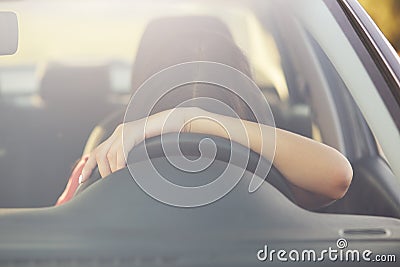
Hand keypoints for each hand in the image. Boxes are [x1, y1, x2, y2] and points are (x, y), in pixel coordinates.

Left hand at [80, 107, 199, 182]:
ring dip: (110, 170)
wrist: (177, 122)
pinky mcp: (134, 132)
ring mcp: (126, 131)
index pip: (98, 151)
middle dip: (97, 171)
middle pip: (99, 153)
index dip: (88, 166)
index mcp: (120, 135)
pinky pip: (121, 151)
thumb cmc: (164, 138)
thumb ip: (133, 157)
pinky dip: (120, 163)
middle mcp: (120, 132)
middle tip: (103, 184)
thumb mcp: (144, 149)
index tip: (83, 179)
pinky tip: (122, 171)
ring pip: (108, 154)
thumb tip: (125, 174)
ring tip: (115, 180)